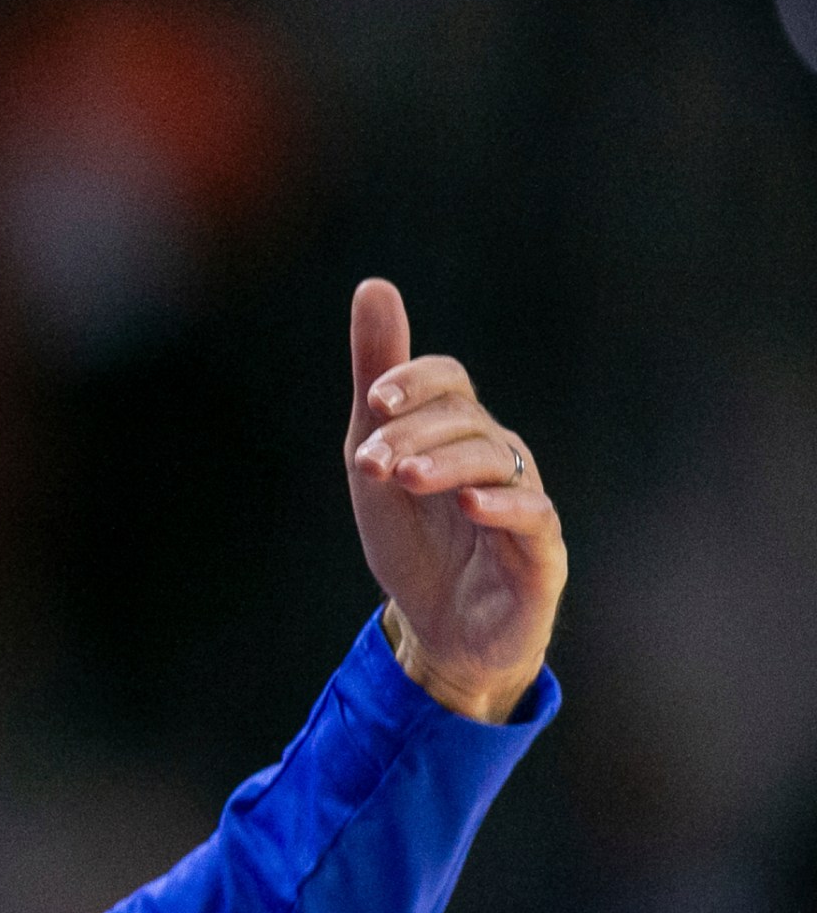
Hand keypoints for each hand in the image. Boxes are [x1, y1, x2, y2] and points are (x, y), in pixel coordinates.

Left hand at [343, 278, 565, 722]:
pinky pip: (534, 517)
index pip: (450, 382)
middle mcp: (500, 456)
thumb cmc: (414, 539)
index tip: (376, 402)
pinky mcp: (542, 552)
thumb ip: (377, 383)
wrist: (437, 628)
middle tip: (371, 463)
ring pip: (497, 461)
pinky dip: (504, 506)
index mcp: (460, 431)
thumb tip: (374, 285)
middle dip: (413, 436)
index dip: (416, 382)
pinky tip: (471, 504)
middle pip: (465, 421)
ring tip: (405, 478)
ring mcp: (525, 500)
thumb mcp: (375, 462)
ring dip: (446, 465)